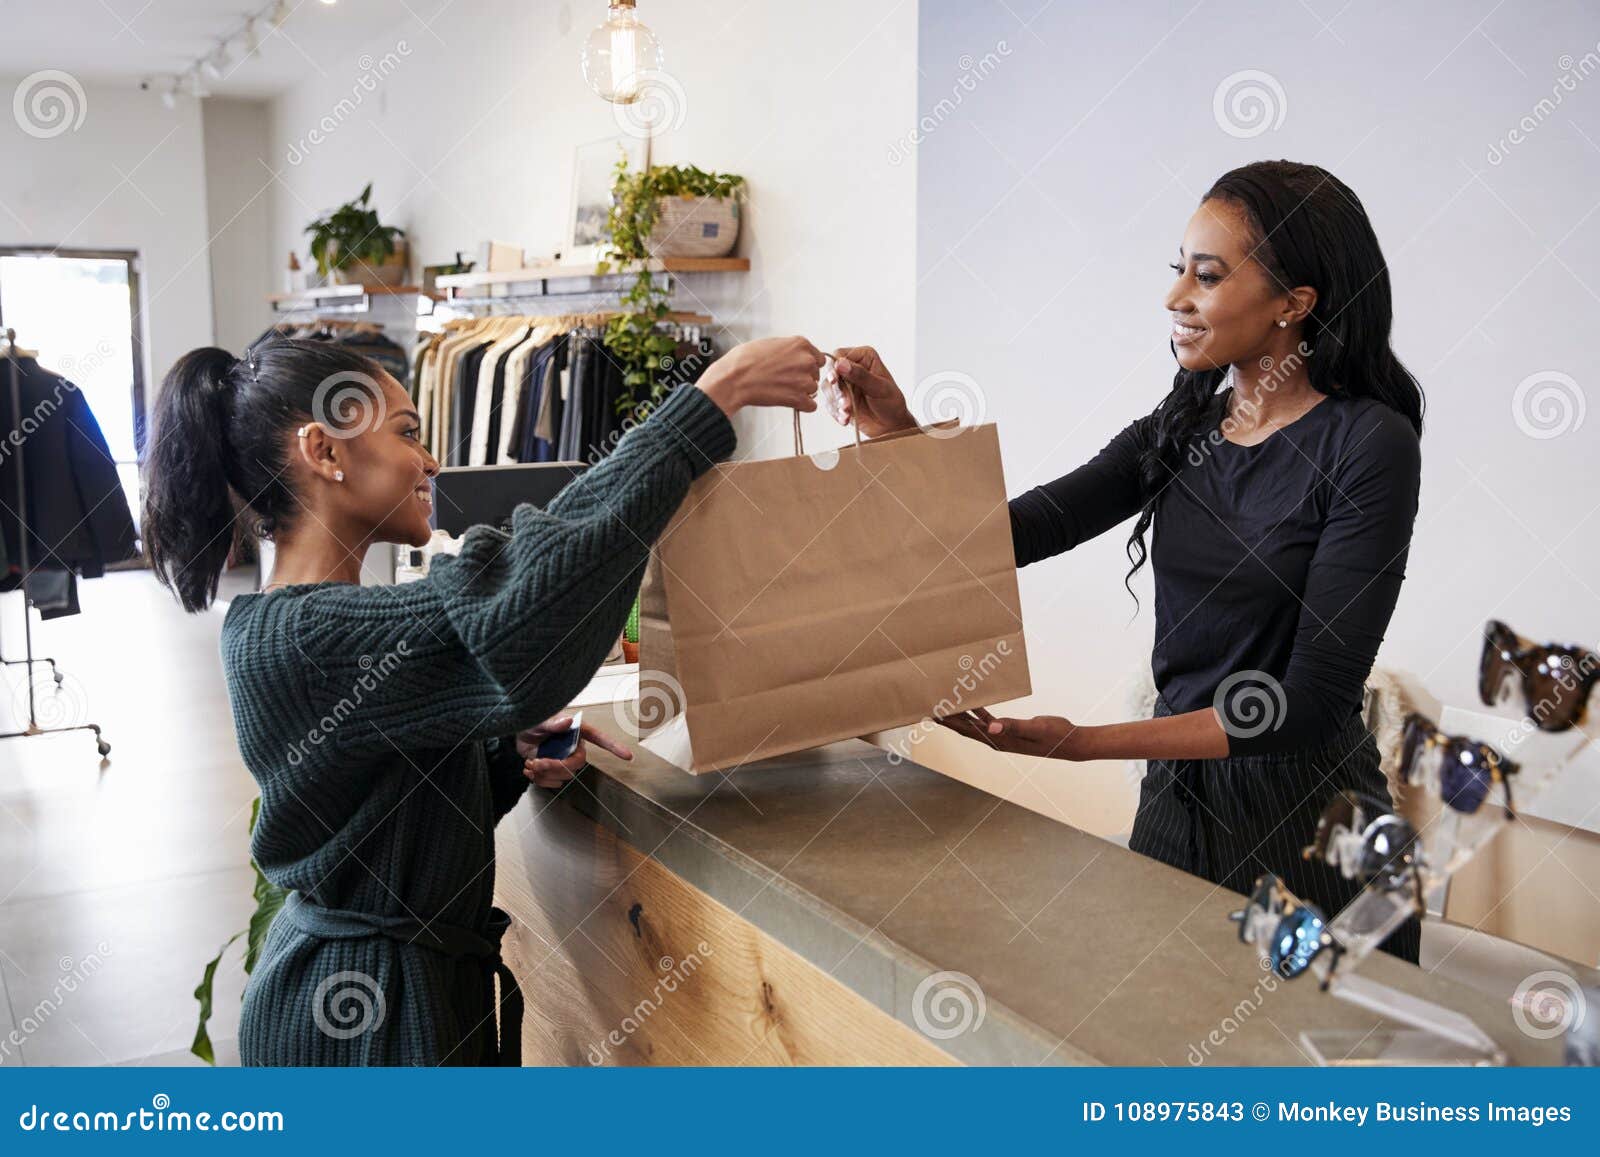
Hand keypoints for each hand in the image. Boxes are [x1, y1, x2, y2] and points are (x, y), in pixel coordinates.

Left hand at [514, 715, 633, 787]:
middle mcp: (573, 747)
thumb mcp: (540, 720)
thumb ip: (553, 722)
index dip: (614, 747)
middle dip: (556, 767)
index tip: (628, 756)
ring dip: (544, 774)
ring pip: (563, 777)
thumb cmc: (531, 720)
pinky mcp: (553, 769)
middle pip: (575, 765)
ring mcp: (564, 759)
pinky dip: (538, 780)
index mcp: (576, 732)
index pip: (599, 739)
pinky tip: (530, 769)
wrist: (517, 733)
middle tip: (538, 763)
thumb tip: (568, 721)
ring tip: (531, 764)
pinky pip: (552, 783)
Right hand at [697, 336, 824, 417]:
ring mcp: (804, 380)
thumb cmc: (745, 360)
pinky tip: (790, 402)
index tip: (797, 370)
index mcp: (800, 344)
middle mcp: (806, 360)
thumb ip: (789, 349)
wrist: (734, 379)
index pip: (818, 358)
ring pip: (813, 389)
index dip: (807, 365)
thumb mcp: (770, 343)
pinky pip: (811, 406)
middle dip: (803, 378)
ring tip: (782, 390)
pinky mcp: (799, 398)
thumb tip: (794, 356)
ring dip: (801, 392)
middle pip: (816, 374)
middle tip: (785, 381)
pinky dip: (802, 406)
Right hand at [830, 345, 916, 437]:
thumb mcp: (879, 388)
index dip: (835, 368)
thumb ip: (861, 375)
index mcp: (864, 357)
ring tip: (847, 414)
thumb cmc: (892, 404)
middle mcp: (852, 367)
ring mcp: (844, 383)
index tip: (835, 381)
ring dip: (836, 403)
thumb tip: (841, 364)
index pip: (840, 355)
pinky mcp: (839, 398)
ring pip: (827, 388)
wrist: (891, 426)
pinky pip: (829, 402)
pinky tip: (845, 419)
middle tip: (845, 405)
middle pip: (831, 372)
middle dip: (837, 391)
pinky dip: (836, 412)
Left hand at [935, 707, 1084, 759]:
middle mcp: (996, 740)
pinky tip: (974, 703)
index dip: (948, 722)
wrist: (1070, 743)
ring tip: (945, 703)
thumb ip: (1014, 727)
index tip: (932, 714)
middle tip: (929, 706)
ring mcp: (1002, 736)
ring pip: (974, 724)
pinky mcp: (1009, 731)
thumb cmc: (1055, 736)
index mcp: (999, 740)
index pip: (967, 730)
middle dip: (947, 718)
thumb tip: (991, 727)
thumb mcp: (1034, 729)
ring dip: (960, 715)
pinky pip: (988, 720)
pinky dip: (978, 712)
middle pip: (964, 728)